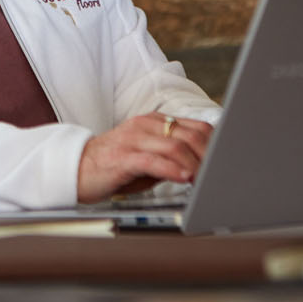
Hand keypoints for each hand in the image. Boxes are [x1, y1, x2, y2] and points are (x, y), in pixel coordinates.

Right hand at [76, 112, 212, 203]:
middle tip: (220, 174)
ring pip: (175, 146)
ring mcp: (133, 140)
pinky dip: (173, 170)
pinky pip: (153, 161)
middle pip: (189, 135)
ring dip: (195, 164)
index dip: (215, 145)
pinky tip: (185, 178)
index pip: (194, 127)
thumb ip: (171, 157)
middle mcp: (145, 126)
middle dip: (210, 156)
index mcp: (154, 122)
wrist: (76, 168)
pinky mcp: (123, 158)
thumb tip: (203, 167)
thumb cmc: (114, 166)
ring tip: (207, 179)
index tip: (226, 162)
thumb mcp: (147, 157)